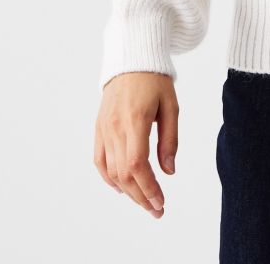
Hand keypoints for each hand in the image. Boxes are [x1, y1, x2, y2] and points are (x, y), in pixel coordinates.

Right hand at [94, 72, 178, 218]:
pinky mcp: (98, 129)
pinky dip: (109, 178)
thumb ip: (170, 139)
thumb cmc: (155, 80)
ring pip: (111, 171)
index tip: (160, 202)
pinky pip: (100, 160)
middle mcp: (115, 127)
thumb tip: (169, 171)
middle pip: (124, 173)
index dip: (148, 188)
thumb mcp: (171, 106)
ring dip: (127, 191)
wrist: (131, 60)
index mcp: (135, 120)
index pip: (137, 164)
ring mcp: (103, 129)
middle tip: (157, 209)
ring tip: (144, 201)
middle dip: (140, 196)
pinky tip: (122, 188)